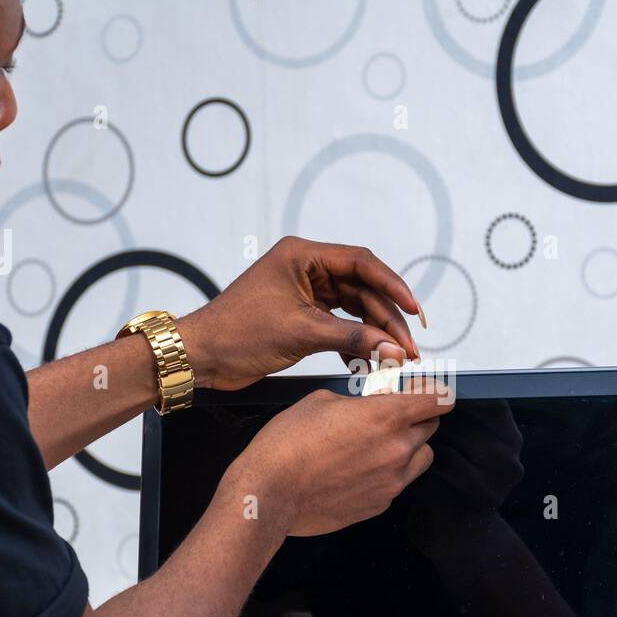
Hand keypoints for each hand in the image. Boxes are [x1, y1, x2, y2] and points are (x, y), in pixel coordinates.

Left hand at [179, 236, 424, 390]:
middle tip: (408, 347)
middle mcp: (306, 269)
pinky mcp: (301, 316)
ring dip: (374, 333)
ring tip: (395, 357)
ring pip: (354, 309)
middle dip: (386, 319)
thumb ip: (351, 339)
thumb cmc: (236, 333)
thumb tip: (392, 348)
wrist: (202, 356)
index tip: (414, 309)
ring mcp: (304, 292)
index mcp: (302, 256)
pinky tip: (368, 361)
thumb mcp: (300, 333)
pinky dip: (354, 343)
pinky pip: (339, 325)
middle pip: (362, 289)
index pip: (361, 263)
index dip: (393, 286)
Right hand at [225, 381, 454, 535]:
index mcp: (386, 416)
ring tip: (378, 445)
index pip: (439, 400)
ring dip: (409, 447)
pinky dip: (387, 474)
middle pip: (431, 427)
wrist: (269, 493)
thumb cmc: (287, 445)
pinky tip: (358, 470)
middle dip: (416, 417)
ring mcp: (391, 482)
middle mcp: (397, 450)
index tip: (426, 391)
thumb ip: (358, 401)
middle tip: (390, 415)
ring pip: (421, 458)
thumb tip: (367, 405)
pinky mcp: (379, 505)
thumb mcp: (321, 400)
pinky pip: (397, 484)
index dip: (434, 392)